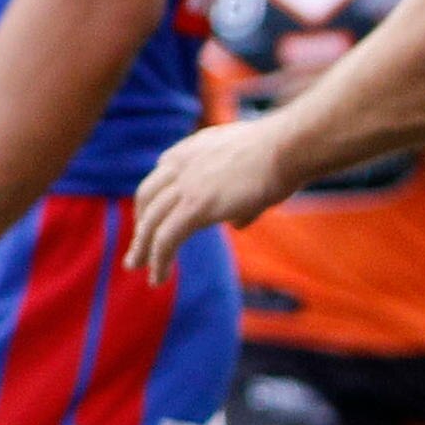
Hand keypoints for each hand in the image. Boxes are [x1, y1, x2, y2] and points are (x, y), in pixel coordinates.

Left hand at [127, 116, 299, 281]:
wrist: (288, 147)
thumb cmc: (282, 156)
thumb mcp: (251, 169)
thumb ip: (237, 195)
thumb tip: (236, 223)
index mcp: (191, 150)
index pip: (161, 176)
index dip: (153, 201)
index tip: (151, 219)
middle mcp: (180, 164)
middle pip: (147, 198)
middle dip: (140, 225)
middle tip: (136, 250)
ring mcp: (185, 185)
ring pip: (151, 222)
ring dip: (143, 249)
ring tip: (138, 268)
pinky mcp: (195, 206)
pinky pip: (166, 238)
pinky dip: (158, 260)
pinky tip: (158, 278)